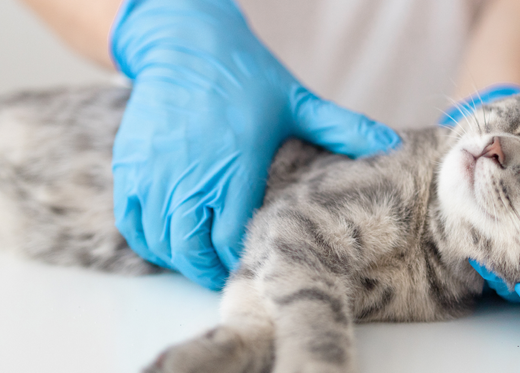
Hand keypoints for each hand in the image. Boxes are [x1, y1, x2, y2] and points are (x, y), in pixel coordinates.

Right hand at [110, 0, 399, 289]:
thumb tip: (390, 143)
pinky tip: (167, 237)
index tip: (249, 262)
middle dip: (206, 269)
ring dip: (178, 256)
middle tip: (221, 271)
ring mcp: (154, 172)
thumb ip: (342, 128)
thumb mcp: (296, 100)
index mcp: (235, 165)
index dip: (236, 259)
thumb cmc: (243, 73)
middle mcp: (190, 174)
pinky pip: (132, 220)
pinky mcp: (129, 165)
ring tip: (197, 256)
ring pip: (160, 239)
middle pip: (190, 248)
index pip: (229, 238)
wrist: (183, 41)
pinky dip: (148, 238)